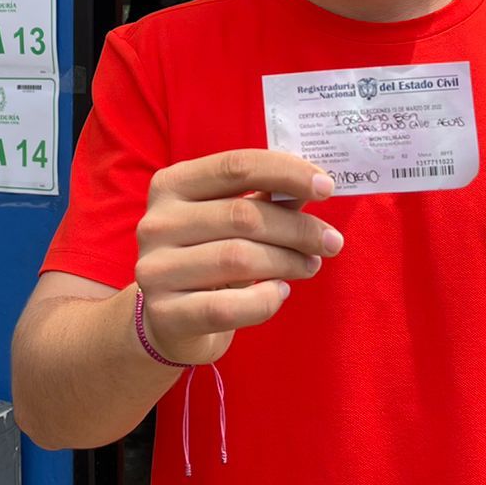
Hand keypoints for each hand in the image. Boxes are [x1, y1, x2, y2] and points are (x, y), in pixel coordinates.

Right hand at [134, 150, 341, 365]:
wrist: (169, 318)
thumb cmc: (208, 255)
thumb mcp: (231, 221)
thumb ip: (267, 200)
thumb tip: (314, 187)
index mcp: (172, 185)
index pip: (236, 166)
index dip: (287, 172)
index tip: (327, 188)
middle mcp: (156, 223)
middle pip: (243, 215)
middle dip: (298, 228)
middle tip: (331, 242)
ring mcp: (155, 269)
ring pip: (238, 259)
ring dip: (288, 262)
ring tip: (310, 265)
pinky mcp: (164, 313)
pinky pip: (227, 307)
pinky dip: (265, 300)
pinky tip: (279, 292)